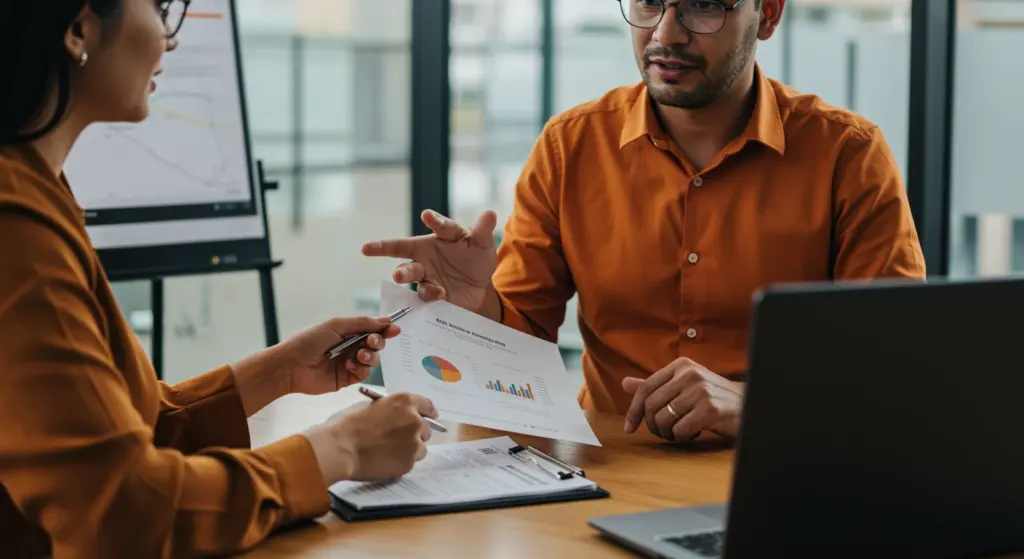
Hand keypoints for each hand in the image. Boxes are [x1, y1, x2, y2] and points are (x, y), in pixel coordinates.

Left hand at [232, 316, 398, 416]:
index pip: (372, 329)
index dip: (385, 329)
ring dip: (370, 356)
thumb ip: (362, 323)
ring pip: (373, 360)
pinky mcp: (347, 378)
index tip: (394, 329)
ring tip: (358, 355)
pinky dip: (360, 368)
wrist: (291, 366)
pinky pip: (364, 373)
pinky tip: (349, 365)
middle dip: (378, 342)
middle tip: (373, 342)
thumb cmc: (309, 340)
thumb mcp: (336, 325)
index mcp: (347, 331)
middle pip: (376, 344)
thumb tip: (385, 320)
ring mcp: (349, 363)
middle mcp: (351, 346)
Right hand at [304, 393, 437, 483]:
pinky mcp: (408, 463)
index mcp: (404, 402)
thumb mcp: (370, 406)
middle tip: (399, 439)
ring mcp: (413, 444)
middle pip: (426, 429)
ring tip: (390, 452)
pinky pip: (411, 462)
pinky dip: (401, 462)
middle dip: (416, 433)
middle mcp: (414, 421)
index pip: (427, 406)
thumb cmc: (347, 425)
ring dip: (410, 449)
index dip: (428, 413)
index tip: (429, 418)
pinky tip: (385, 461)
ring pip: (420, 448)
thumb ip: (389, 409)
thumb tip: (396, 414)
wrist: (340, 449)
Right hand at [361, 210, 500, 316]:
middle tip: (374, 247)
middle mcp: (426, 253)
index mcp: (440, 236)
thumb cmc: (476, 257)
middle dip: (386, 247)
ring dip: (402, 274)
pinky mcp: (430, 293)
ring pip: (408, 272)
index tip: (427, 215)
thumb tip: (490, 214)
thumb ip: (484, 231)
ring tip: (398, 277)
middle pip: (402, 247)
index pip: (437, 225)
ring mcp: (425, 274)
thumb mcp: (483, 244)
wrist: (478, 287)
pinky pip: (424, 293)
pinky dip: (429, 294)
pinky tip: (439, 295)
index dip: (433, 220)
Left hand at [622, 358, 744, 441]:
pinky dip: (683, 437)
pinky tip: (695, 433)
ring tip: (681, 432)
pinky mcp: (710, 408)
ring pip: (663, 420)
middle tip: (665, 433)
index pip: (645, 388)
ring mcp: (700, 390)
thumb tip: (625, 383)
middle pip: (651, 406)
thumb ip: (655, 385)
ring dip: (668, 433)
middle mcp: (689, 374)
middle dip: (653, 426)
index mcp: (680, 365)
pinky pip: (680, 430)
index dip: (634, 411)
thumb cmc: (713, 397)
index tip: (629, 428)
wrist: (749, 405)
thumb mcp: (684, 386)